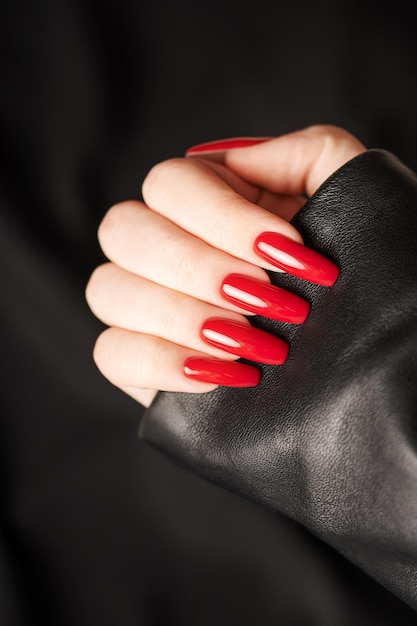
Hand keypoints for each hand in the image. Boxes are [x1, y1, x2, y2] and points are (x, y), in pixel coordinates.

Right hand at [85, 125, 364, 406]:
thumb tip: (232, 157)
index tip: (288, 251)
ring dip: (182, 315)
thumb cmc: (368, 271)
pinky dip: (160, 361)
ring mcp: (152, 307)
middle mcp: (171, 249)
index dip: (221, 217)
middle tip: (269, 300)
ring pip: (108, 290)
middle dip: (199, 268)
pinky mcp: (146, 364)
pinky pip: (111, 353)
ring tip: (253, 343)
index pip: (170, 184)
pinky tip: (219, 372)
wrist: (377, 353)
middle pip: (124, 231)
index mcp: (213, 203)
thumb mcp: (356, 200)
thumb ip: (309, 153)